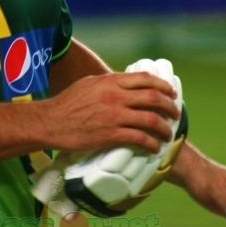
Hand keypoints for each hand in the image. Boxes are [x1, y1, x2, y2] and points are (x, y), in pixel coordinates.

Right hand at [44, 70, 180, 153]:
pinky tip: (154, 147)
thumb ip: (108, 84)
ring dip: (164, 128)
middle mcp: (115, 95)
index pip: (145, 79)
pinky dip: (151, 143)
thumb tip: (124, 85)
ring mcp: (114, 115)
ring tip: (168, 134)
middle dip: (170, 106)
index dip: (163, 85)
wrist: (50, 122)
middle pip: (153, 97)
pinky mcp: (111, 134)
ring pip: (151, 119)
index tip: (171, 93)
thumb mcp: (89, 84)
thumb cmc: (67, 104)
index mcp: (111, 81)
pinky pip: (139, 138)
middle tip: (175, 114)